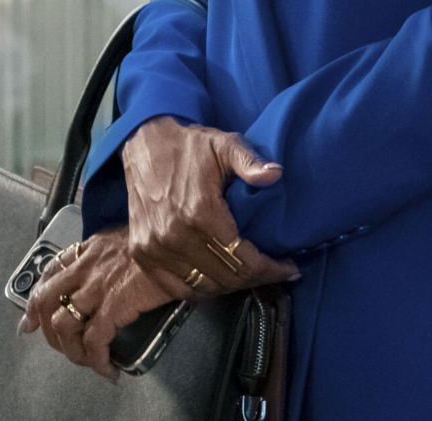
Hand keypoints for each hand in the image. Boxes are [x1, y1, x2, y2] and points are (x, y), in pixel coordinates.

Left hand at [17, 226, 176, 379]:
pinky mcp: (113, 304)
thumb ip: (120, 256)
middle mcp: (86, 265)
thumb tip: (125, 275)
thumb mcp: (133, 239)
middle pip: (45, 299)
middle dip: (45, 328)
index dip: (36, 299)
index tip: (30, 319)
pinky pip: (94, 339)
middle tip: (58, 346)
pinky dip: (96, 359)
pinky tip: (106, 368)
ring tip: (85, 360)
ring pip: (62, 323)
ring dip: (70, 348)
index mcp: (91, 249)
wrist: (179, 240)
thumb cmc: (164, 241)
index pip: (51, 272)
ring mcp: (96, 285)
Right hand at [121, 117, 296, 295]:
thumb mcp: (224, 144)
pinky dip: (200, 287)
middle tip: (273, 270)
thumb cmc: (188, 146)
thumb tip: (275, 175)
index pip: (244, 262)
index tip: (290, 268)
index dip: (271, 270)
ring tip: (248, 273)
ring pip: (204, 287)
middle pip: (227, 280)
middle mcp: (175, 237)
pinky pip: (177, 288)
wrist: (143, 143)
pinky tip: (216, 277)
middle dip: (256, 278)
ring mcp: (155, 248)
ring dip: (230, 285)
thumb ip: (249, 161)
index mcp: (199, 213)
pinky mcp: (142, 253)